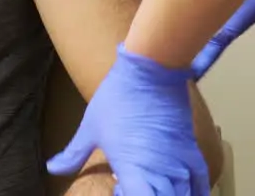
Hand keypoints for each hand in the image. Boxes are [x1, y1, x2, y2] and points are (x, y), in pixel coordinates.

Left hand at [47, 44, 208, 195]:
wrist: (150, 70)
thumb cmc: (117, 98)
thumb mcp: (90, 127)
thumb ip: (74, 154)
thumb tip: (52, 168)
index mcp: (131, 168)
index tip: (118, 192)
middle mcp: (160, 170)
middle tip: (135, 188)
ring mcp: (179, 161)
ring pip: (183, 194)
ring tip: (158, 190)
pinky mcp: (192, 150)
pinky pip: (201, 181)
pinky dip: (197, 192)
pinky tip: (190, 195)